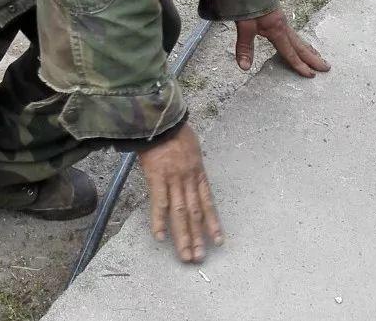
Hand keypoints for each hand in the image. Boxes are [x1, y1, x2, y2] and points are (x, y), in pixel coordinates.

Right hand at [139, 123, 221, 262]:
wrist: (161, 117)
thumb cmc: (174, 127)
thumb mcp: (190, 144)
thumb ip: (190, 160)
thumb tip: (189, 168)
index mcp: (198, 172)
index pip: (207, 203)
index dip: (213, 223)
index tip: (218, 241)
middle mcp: (189, 179)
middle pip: (195, 213)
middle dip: (197, 238)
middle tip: (199, 258)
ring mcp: (174, 179)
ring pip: (181, 213)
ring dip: (183, 236)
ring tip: (186, 256)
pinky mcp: (157, 176)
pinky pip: (159, 202)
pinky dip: (159, 220)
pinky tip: (160, 237)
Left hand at [234, 9, 329, 76]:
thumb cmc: (247, 3)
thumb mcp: (243, 26)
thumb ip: (244, 47)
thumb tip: (245, 67)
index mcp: (277, 30)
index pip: (290, 52)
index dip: (299, 65)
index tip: (311, 75)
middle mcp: (283, 26)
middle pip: (300, 45)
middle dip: (312, 58)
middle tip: (327, 68)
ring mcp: (281, 20)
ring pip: (298, 38)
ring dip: (308, 49)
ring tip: (319, 57)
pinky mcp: (277, 15)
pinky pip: (293, 32)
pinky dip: (299, 40)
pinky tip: (298, 41)